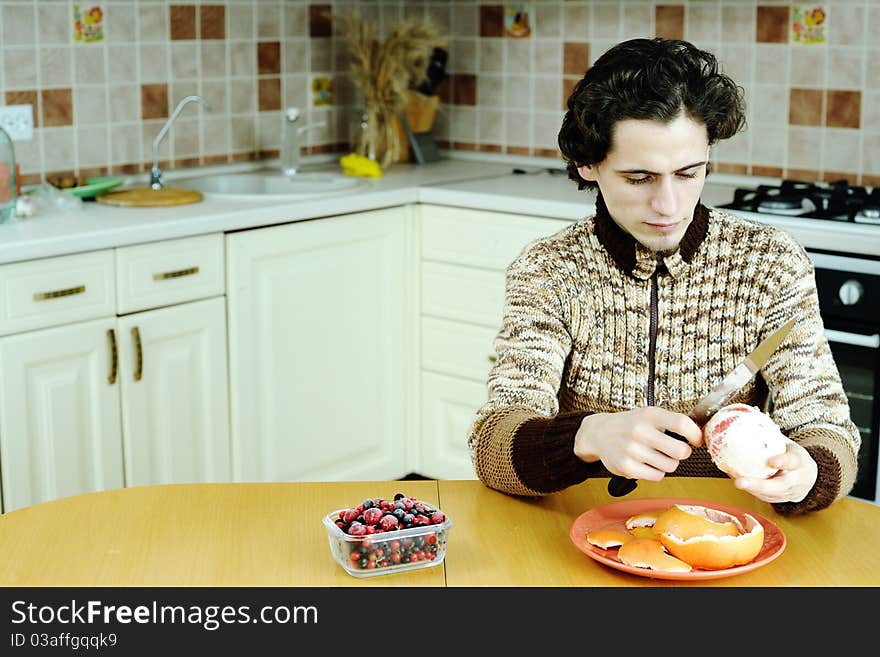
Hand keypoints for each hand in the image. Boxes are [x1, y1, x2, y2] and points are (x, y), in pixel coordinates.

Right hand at [574, 407, 702, 481]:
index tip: (696, 440)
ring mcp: (632, 450)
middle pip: (680, 451)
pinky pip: (657, 476)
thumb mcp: (648, 415)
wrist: (598, 433)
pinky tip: (647, 463)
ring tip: (656, 455)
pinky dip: (656, 472)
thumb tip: (700, 434)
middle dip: (682, 453)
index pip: (682, 424)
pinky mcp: (627, 467)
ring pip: (670, 466)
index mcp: (649, 415)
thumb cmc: (630, 424)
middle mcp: (640, 431)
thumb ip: (672, 422)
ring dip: (668, 463)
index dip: (695, 435)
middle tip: (675, 450)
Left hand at [732, 439, 817, 503]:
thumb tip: (752, 414)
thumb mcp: (789, 444)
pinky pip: (763, 497)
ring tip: (734, 480)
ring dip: (750, 489)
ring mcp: (788, 494)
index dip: (783, 462)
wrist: (810, 479)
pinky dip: (750, 490)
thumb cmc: (794, 457)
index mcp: (800, 463)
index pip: (793, 462)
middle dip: (758, 485)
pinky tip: (736, 479)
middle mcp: (796, 481)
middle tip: (739, 481)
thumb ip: (772, 434)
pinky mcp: (779, 500)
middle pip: (778, 486)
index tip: (771, 461)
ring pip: (769, 495)